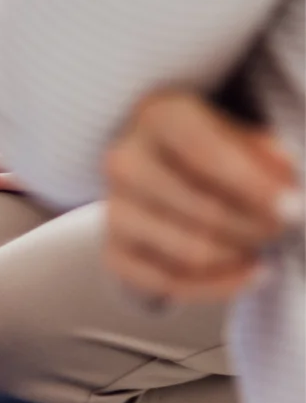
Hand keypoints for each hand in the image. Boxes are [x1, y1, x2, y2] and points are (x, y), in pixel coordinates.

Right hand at [103, 89, 301, 303]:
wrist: (156, 165)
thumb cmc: (207, 145)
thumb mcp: (236, 130)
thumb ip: (262, 151)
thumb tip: (286, 180)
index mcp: (157, 116)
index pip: (206, 153)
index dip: (254, 185)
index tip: (295, 208)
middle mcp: (125, 162)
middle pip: (204, 210)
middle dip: (258, 226)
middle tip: (287, 227)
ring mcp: (114, 210)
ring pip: (191, 252)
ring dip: (242, 255)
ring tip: (267, 246)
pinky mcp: (114, 251)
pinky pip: (170, 284)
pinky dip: (220, 285)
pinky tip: (251, 272)